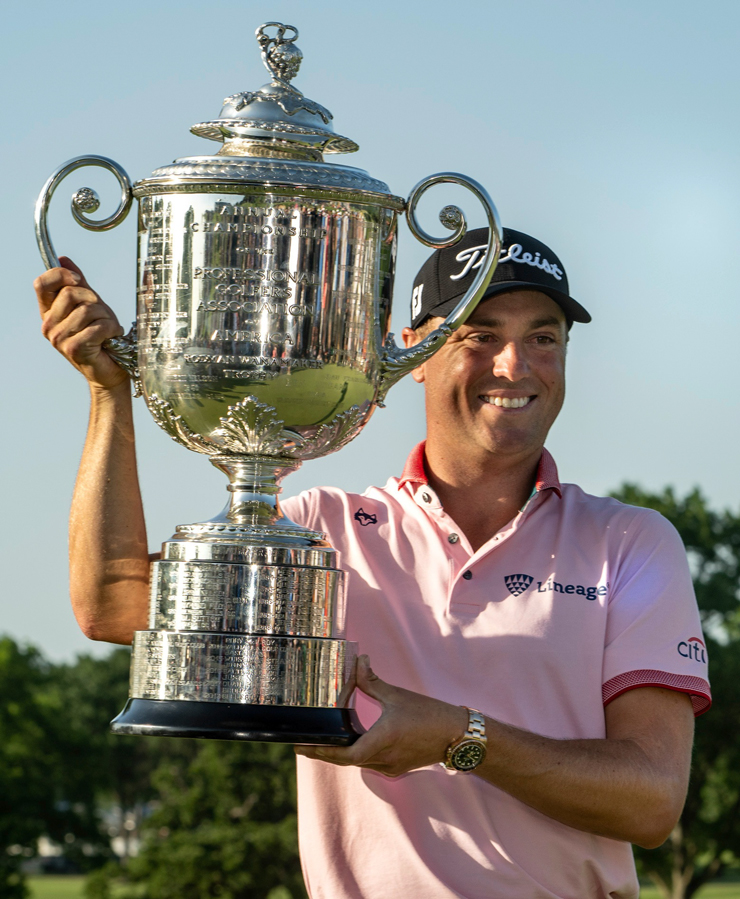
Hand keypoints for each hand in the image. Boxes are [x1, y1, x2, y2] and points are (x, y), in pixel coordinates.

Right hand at [34, 257, 128, 390]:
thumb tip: (63, 259)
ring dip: (107, 317)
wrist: (111, 370)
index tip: (79, 281)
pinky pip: (97, 326)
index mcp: (49, 312)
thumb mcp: (91, 304)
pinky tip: (111, 339)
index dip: (61, 275)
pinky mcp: (73, 349)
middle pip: (70, 293)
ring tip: (109, 330)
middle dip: (95, 300)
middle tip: (103, 316)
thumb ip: (78, 283)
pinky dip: (111, 329)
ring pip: (87, 309)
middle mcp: (49, 325)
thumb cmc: (102, 337)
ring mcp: (58, 338)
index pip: (41, 283)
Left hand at [295, 655, 467, 776]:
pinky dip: (357, 753)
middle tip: (306, 744)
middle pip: (346, 760)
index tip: (302, 748)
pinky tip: (352, 741)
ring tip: (324, 742)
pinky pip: (370, 762)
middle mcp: (383, 759)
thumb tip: (359, 661)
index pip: (344, 755)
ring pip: (358, 762)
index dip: (321, 752)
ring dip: (341, 754)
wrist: (457, 735)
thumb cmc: (429, 715)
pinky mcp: (396, 766)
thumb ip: (372, 682)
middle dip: (325, 753)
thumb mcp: (397, 696)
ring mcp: (390, 766)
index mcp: (381, 742)